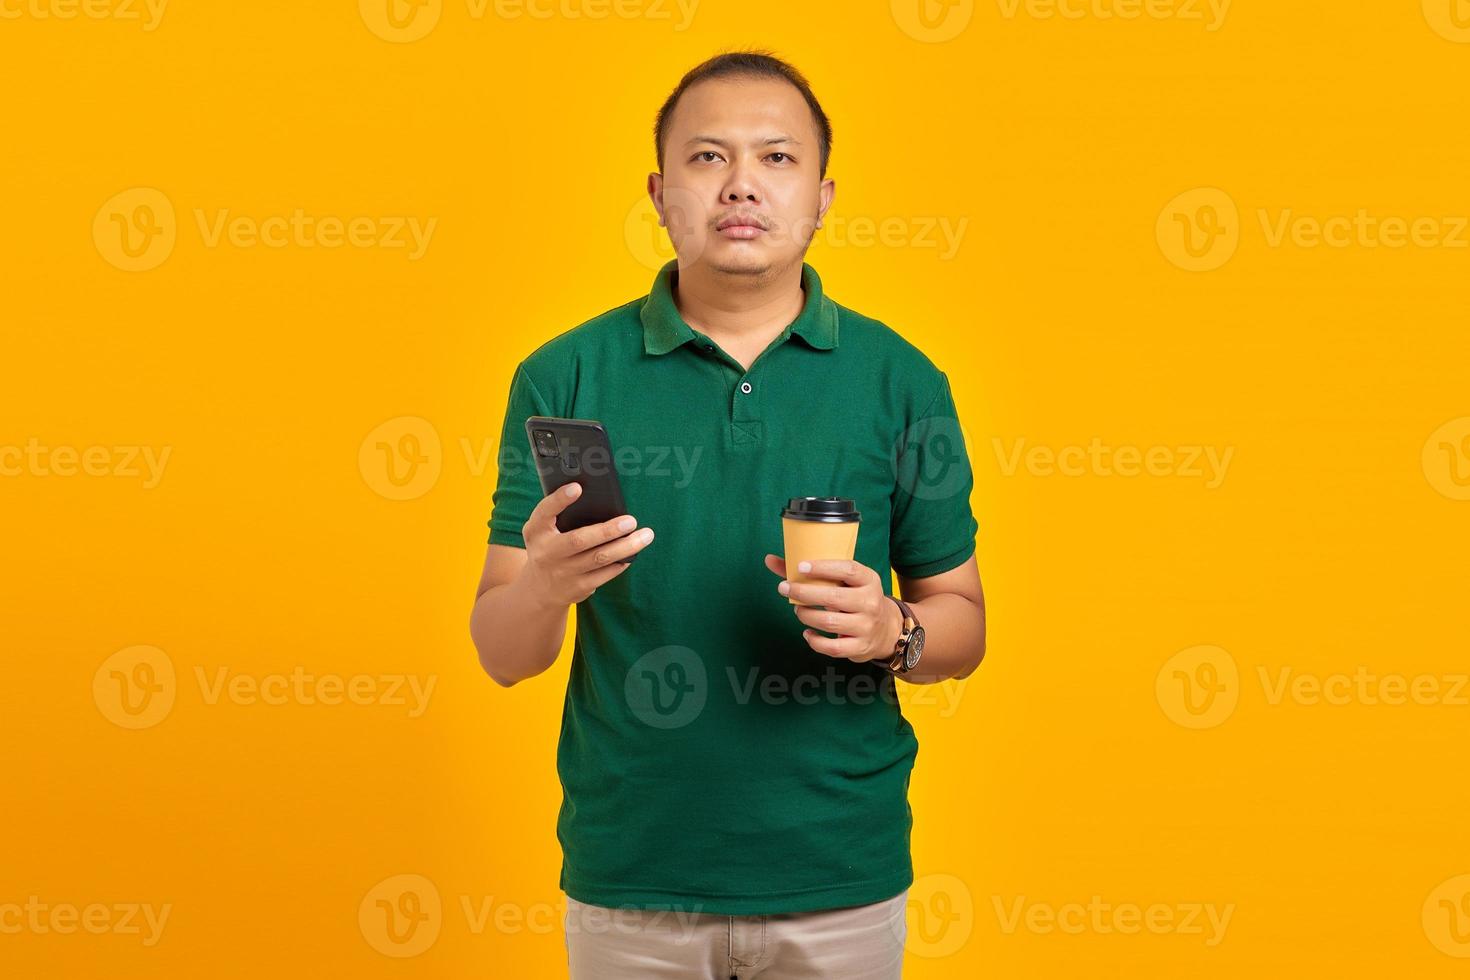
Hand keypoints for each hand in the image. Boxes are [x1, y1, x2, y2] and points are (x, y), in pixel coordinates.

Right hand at [522, 483, 654, 605]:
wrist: (540, 588)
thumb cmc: (548, 546)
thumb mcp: (543, 530)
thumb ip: (559, 514)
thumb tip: (597, 496)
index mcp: (536, 531)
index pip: (544, 512)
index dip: (559, 500)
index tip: (577, 487)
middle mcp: (547, 553)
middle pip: (580, 540)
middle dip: (608, 530)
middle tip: (631, 520)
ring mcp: (563, 572)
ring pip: (599, 558)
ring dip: (626, 546)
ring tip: (645, 535)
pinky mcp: (578, 588)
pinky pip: (605, 574)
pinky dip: (621, 562)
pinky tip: (633, 552)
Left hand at [763, 554, 901, 663]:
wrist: (885, 629)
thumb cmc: (855, 598)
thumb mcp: (843, 581)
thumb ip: (809, 571)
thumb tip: (770, 560)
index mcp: (868, 579)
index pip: (848, 570)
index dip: (823, 568)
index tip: (800, 567)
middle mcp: (870, 602)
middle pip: (833, 598)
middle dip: (804, 593)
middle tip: (784, 588)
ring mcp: (866, 626)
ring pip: (829, 622)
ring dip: (806, 615)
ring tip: (798, 609)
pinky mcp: (860, 647)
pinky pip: (832, 647)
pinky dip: (815, 641)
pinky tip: (807, 633)